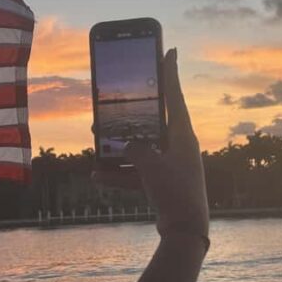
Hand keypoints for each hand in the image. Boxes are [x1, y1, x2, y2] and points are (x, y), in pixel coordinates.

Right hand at [94, 48, 208, 246]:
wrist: (186, 231)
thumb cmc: (175, 193)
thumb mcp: (151, 165)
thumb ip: (135, 149)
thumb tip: (126, 145)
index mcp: (182, 135)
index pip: (174, 96)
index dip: (170, 72)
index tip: (169, 50)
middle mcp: (178, 146)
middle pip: (151, 121)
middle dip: (129, 115)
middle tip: (113, 103)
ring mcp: (170, 164)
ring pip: (140, 148)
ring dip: (117, 147)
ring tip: (95, 139)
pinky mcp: (162, 182)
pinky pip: (136, 172)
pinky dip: (119, 174)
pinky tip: (96, 175)